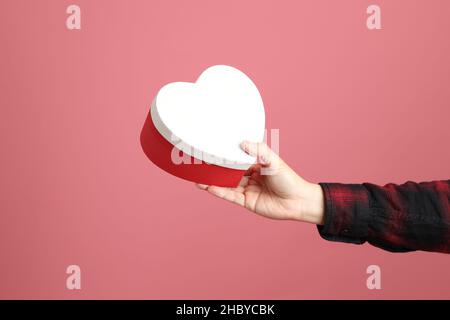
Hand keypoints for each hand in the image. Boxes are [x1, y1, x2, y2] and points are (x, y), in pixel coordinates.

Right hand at [196, 141, 324, 224]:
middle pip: (229, 173)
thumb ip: (258, 150)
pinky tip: (209, 187)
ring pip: (227, 185)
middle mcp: (250, 178)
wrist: (298, 201)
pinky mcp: (247, 202)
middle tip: (199, 164)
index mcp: (256, 165)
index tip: (212, 150)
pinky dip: (220, 192)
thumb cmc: (288, 178)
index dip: (225, 156)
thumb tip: (242, 142)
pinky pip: (230, 196)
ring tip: (198, 178)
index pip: (237, 159)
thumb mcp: (272, 160)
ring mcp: (248, 190)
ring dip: (213, 182)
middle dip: (215, 170)